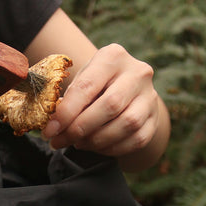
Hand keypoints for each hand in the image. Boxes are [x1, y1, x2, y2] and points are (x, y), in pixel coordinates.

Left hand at [41, 44, 166, 164]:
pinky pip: (136, 139)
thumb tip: (53, 125)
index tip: (50, 130)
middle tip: (61, 141)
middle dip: (80, 128)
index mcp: (113, 57)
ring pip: (126, 125)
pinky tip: (97, 147)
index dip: (67, 112)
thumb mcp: (83, 80)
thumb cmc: (97, 84)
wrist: (129, 89)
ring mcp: (150, 96)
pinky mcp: (155, 118)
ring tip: (78, 143)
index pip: (87, 86)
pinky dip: (112, 148)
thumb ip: (69, 99)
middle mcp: (137, 73)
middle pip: (110, 105)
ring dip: (96, 140)